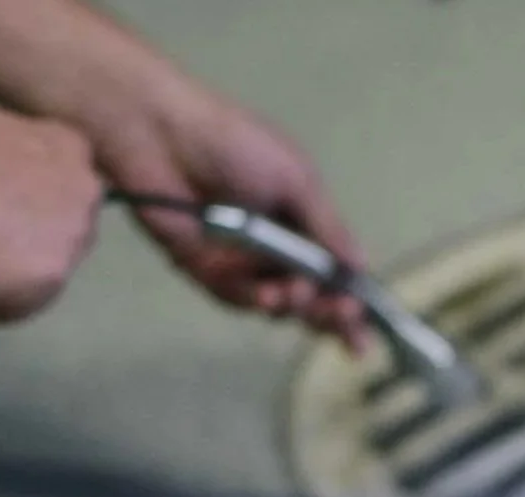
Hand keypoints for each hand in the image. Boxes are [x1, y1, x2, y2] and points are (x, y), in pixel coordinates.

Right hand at [0, 106, 103, 323]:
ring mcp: (74, 235)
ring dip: (5, 276)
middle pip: (64, 234)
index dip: (29, 206)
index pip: (66, 190)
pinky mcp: (52, 277)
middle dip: (27, 243)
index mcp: (69, 145)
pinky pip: (16, 306)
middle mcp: (86, 190)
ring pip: (42, 275)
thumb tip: (4, 193)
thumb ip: (12, 166)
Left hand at [92, 87, 370, 353]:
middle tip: (339, 313)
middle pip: (309, 295)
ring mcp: (239, 260)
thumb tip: (362, 267)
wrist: (161, 135)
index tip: (363, 334)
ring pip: (276, 304)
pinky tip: (267, 297)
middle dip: (328, 311)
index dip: (350, 302)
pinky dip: (255, 302)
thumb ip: (328, 228)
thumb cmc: (234, 144)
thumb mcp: (296, 180)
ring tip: (295, 294)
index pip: (333, 269)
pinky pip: (236, 299)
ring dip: (293, 305)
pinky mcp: (205, 270)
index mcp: (301, 218)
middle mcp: (273, 244)